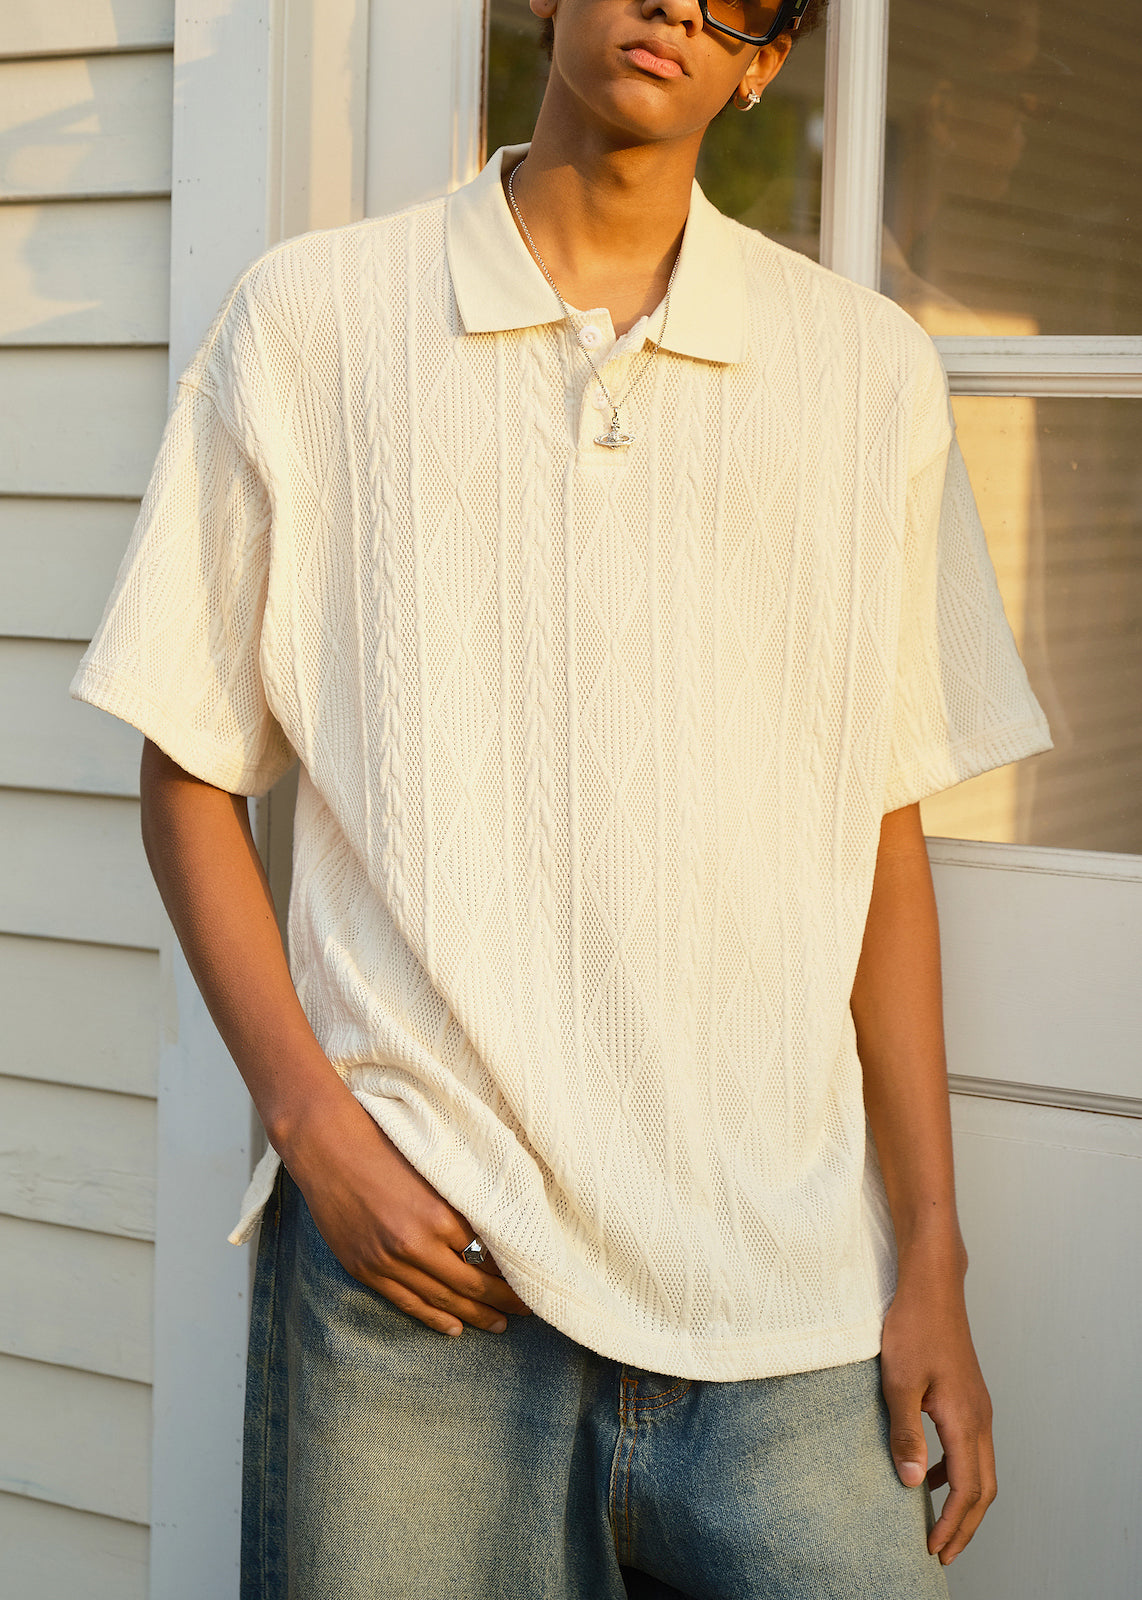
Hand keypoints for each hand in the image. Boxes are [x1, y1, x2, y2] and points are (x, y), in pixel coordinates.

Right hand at [281, 1082, 532, 1336]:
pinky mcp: (365, 1269)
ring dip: (474, 1315)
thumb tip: (492, 1232)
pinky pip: (406, 1302)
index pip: (487, 1255)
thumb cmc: (384, 1145)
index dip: (511, 1271)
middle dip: (503, 1300)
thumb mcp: (433, 1170)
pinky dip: (433, 1318)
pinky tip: (455, 1327)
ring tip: (499, 1324)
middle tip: (528, 1310)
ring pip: (441, 1301)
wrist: (327, 1146)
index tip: (530, 1278)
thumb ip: (459, 1203)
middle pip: (471, 1284)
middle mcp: (415, 1244)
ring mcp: (387, 1261)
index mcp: (439, 1215)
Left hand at [879, 1262, 996, 1564]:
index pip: (967, 1489)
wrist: (931, 1286)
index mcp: (965, 1419)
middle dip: (965, 1525)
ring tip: (936, 1523)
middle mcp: (980, 1417)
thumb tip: (912, 1483)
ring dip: (963, 1501)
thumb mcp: (899, 1382)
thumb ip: (906, 1434)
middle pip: (984, 1488)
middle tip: (942, 1552)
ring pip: (981, 1469)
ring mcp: (977, 1406)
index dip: (953, 1524)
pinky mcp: (968, 1396)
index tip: (935, 1549)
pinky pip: (971, 1448)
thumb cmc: (913, 1327)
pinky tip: (928, 1473)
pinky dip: (956, 1472)